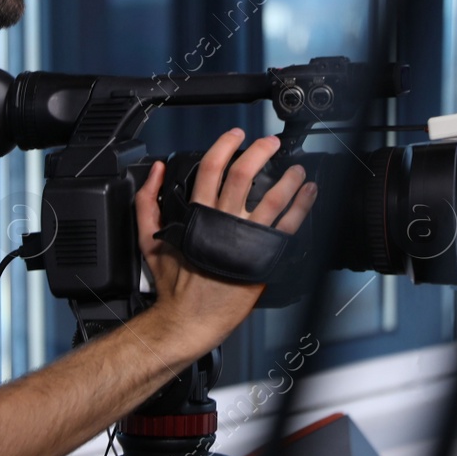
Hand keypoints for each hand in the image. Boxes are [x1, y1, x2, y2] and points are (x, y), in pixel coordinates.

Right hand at [134, 128, 317, 358]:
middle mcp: (223, 223)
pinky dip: (301, 206)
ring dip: (288, 178)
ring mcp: (246, 240)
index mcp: (197, 215)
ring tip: (297, 168)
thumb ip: (148, 202)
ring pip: (272, 198)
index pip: (211, 168)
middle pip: (244, 175)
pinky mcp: (263, 258)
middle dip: (260, 152)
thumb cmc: (173, 284)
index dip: (225, 146)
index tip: (237, 135)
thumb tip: (156, 171)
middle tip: (270, 143)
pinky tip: (308, 194)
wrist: (188, 320)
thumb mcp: (148, 239)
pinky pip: (287, 227)